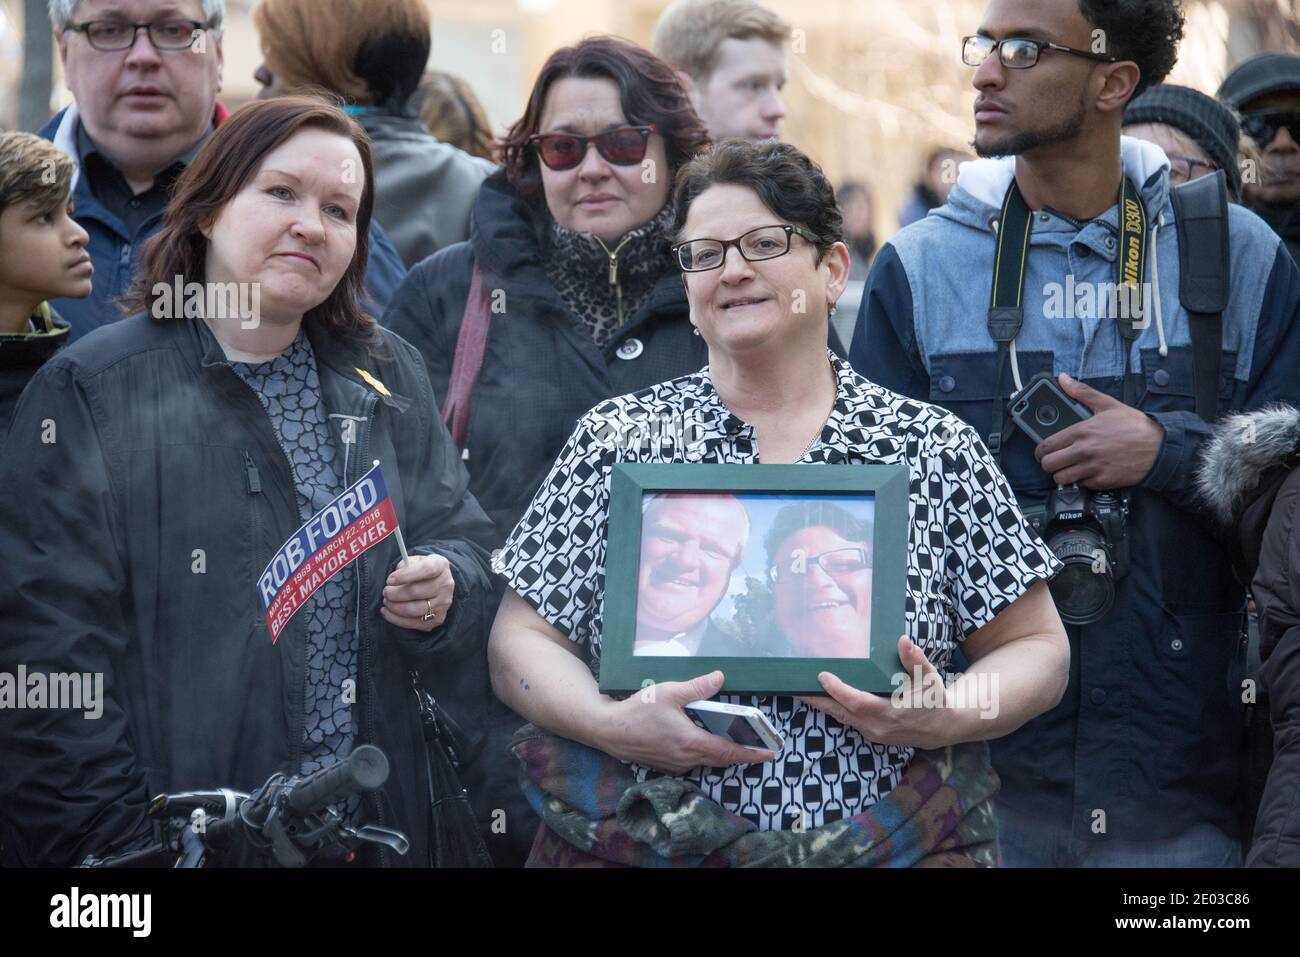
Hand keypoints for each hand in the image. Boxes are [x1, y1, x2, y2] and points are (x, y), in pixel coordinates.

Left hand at [381, 554, 454, 632]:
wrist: (434, 583)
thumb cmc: (419, 571)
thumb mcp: (413, 561)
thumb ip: (404, 566)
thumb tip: (393, 581)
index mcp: (440, 565)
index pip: (426, 570)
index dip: (406, 576)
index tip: (389, 580)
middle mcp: (446, 584)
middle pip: (417, 592)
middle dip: (395, 593)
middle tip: (385, 592)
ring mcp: (444, 603)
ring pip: (416, 610)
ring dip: (396, 607)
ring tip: (386, 601)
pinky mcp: (438, 618)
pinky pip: (415, 623)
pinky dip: (397, 619)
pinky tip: (387, 612)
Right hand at [599, 670, 773, 775]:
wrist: (609, 730)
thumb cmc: (637, 710)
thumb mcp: (669, 692)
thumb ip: (697, 687)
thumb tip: (720, 678)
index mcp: (690, 742)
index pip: (728, 752)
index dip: (750, 754)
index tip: (768, 754)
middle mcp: (686, 759)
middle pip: (720, 760)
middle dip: (740, 754)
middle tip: (758, 746)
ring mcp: (676, 765)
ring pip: (707, 762)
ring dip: (722, 754)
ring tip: (736, 741)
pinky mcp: (667, 765)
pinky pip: (693, 762)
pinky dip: (704, 753)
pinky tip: (704, 739)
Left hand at [798, 636, 952, 748]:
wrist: (941, 729)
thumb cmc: (934, 700)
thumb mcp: (929, 678)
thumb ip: (914, 660)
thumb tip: (903, 640)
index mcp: (892, 712)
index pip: (858, 702)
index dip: (838, 690)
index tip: (822, 676)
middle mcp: (878, 726)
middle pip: (841, 712)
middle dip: (817, 700)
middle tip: (795, 687)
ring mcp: (873, 733)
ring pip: (841, 718)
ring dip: (821, 705)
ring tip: (801, 691)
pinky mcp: (871, 734)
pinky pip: (847, 720)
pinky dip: (833, 708)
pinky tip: (821, 698)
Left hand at [1034, 373, 1163, 488]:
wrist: (1160, 447)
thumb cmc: (1135, 426)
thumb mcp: (1108, 404)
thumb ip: (1082, 392)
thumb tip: (1063, 379)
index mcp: (1082, 431)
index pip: (1046, 446)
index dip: (1041, 450)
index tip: (1044, 451)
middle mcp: (1084, 451)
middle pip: (1048, 465)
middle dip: (1048, 463)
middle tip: (1055, 460)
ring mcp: (1093, 468)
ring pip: (1061, 479)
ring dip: (1062, 474)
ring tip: (1069, 468)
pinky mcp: (1102, 481)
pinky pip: (1080, 485)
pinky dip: (1081, 481)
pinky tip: (1087, 472)